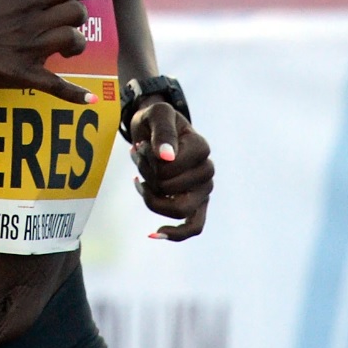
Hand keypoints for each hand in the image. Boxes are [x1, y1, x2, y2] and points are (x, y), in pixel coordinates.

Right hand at [0, 0, 121, 104]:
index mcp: (24, 0)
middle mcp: (33, 23)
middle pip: (76, 14)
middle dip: (79, 17)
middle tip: (70, 22)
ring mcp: (30, 50)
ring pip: (73, 42)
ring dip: (77, 45)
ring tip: (68, 49)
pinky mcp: (23, 75)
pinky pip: (57, 85)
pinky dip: (75, 94)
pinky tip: (90, 99)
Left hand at [129, 101, 212, 240]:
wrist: (155, 128)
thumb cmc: (157, 120)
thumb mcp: (157, 114)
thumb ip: (163, 131)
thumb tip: (167, 157)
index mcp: (201, 147)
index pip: (168, 169)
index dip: (148, 161)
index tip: (142, 145)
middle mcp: (207, 170)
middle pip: (169, 189)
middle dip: (146, 176)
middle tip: (140, 157)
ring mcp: (203, 189)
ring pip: (177, 210)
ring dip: (151, 196)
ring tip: (141, 179)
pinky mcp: (197, 203)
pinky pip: (194, 227)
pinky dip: (175, 233)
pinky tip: (153, 233)